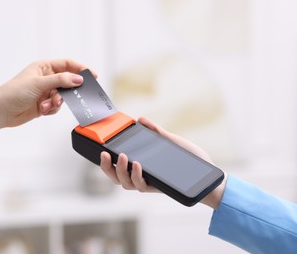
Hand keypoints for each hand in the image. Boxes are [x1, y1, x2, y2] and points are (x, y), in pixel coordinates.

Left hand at [0, 59, 94, 132]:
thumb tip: (78, 79)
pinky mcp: (44, 104)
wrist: (1, 111)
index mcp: (44, 67)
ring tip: (46, 105)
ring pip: (62, 96)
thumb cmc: (14, 92)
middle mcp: (46, 78)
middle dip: (67, 91)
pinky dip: (51, 109)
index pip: (67, 64)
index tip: (92, 75)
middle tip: (71, 96)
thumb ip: (61, 81)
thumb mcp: (39, 83)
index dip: (80, 68)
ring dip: (56, 102)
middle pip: (67, 82)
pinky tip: (42, 109)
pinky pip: (56, 106)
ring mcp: (45, 92)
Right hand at [100, 116, 226, 208]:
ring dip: (120, 170)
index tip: (100, 148)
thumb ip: (155, 131)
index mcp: (141, 166)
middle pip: (116, 177)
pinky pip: (141, 186)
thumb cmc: (190, 159)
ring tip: (123, 156)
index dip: (106, 161)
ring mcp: (149, 183)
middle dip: (106, 167)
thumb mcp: (171, 141)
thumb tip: (142, 120)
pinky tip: (138, 164)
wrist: (207, 175)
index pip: (117, 166)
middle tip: (105, 154)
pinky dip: (136, 175)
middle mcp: (142, 176)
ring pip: (125, 183)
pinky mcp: (157, 187)